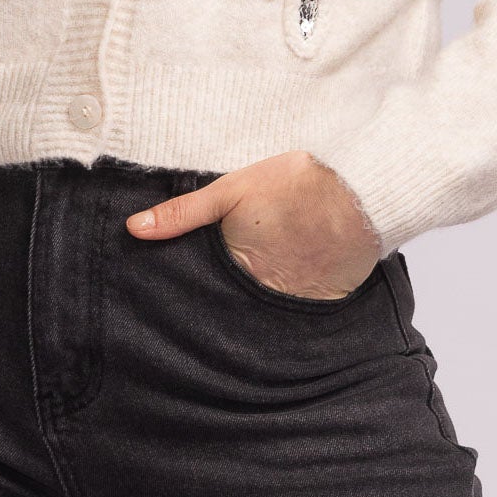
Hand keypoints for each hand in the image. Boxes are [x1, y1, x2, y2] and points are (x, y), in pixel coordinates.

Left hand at [125, 149, 381, 298]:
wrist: (363, 191)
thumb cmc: (296, 184)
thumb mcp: (233, 189)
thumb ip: (184, 213)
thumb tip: (133, 229)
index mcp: (235, 267)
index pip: (202, 293)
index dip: (192, 292)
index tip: (178, 296)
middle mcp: (262, 294)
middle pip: (231, 306)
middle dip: (223, 302)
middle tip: (223, 289)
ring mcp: (294, 304)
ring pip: (262, 313)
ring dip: (254, 306)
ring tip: (257, 285)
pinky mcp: (323, 305)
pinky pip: (296, 313)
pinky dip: (289, 304)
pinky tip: (289, 284)